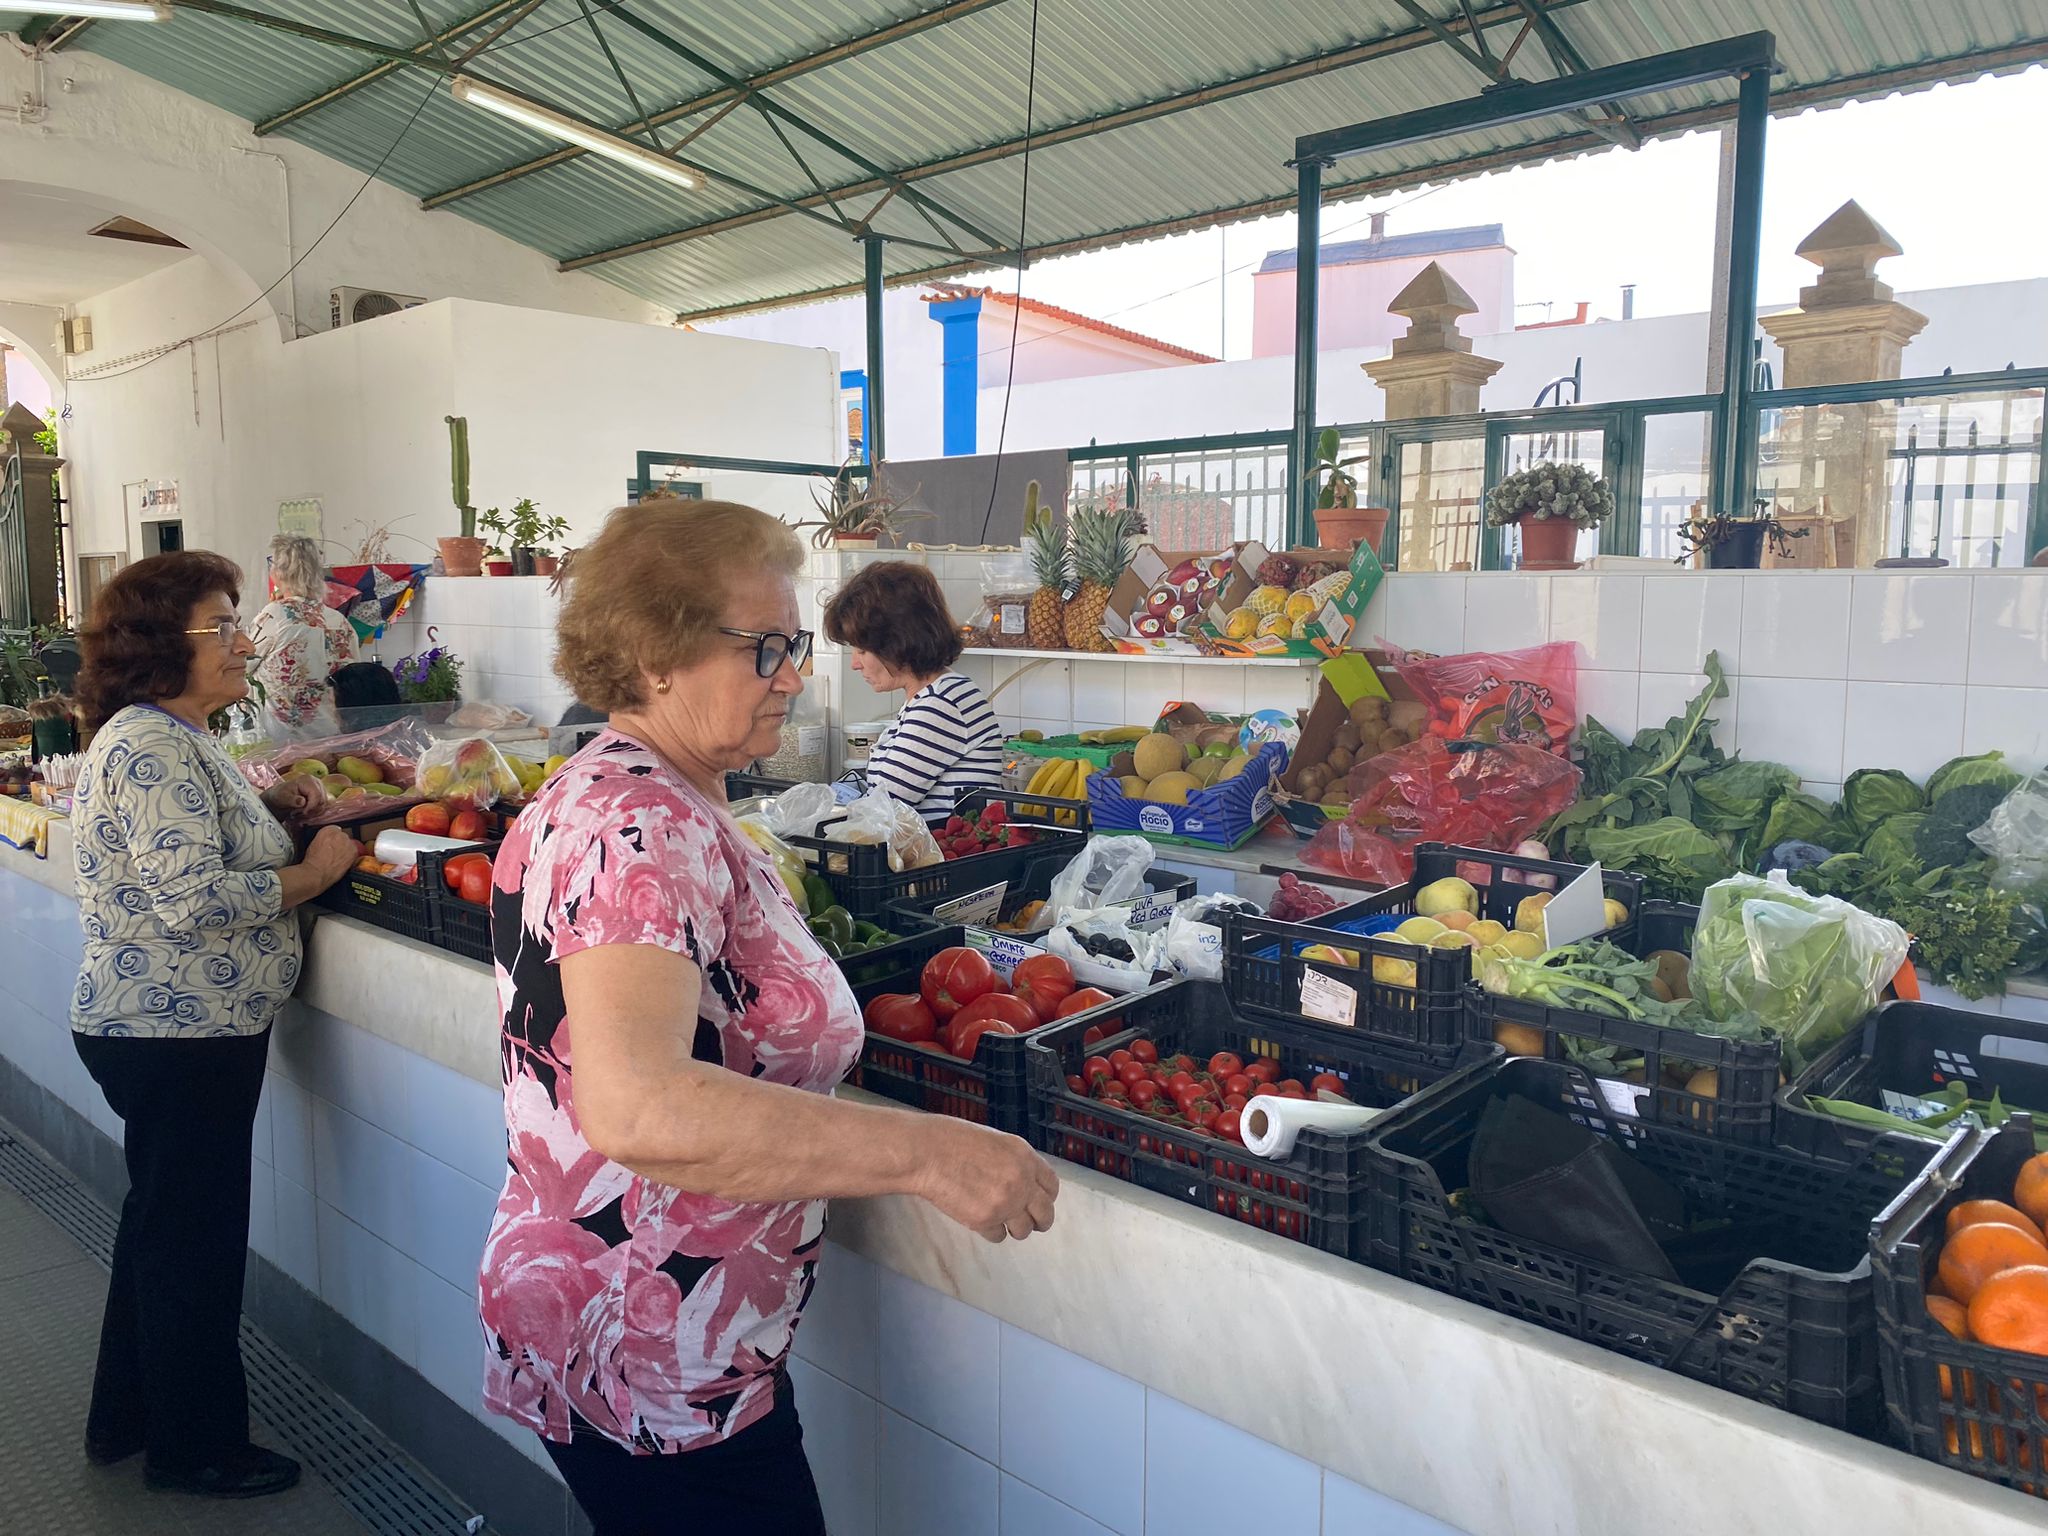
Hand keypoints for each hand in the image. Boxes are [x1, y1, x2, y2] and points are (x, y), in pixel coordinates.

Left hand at [264, 774, 324, 816]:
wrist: (280, 797)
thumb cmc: (280, 795)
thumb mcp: (283, 798)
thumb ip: (293, 800)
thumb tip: (302, 801)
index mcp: (308, 780)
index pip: (317, 795)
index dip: (311, 806)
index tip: (303, 813)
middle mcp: (317, 782)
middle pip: (322, 801)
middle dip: (311, 810)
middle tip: (299, 814)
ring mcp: (320, 789)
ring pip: (323, 805)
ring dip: (312, 812)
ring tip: (300, 813)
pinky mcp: (321, 795)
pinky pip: (322, 807)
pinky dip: (314, 812)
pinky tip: (305, 812)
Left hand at [305, 826, 359, 887]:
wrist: (316, 874)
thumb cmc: (328, 874)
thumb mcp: (344, 868)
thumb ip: (346, 858)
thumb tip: (342, 854)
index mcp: (354, 852)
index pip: (350, 844)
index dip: (342, 847)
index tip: (338, 850)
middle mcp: (348, 842)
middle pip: (344, 837)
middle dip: (337, 842)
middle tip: (330, 848)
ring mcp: (338, 836)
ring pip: (336, 831)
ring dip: (331, 836)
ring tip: (324, 845)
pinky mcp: (327, 832)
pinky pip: (328, 828)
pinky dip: (324, 832)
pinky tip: (321, 839)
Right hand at [916, 1119, 1058, 1243]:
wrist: (926, 1153)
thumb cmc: (951, 1140)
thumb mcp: (994, 1141)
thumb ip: (1014, 1162)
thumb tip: (1023, 1180)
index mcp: (1025, 1157)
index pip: (1052, 1186)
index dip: (1047, 1197)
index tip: (1040, 1202)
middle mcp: (1021, 1182)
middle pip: (1045, 1214)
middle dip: (1039, 1220)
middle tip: (1029, 1222)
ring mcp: (1005, 1203)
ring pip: (1024, 1231)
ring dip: (1014, 1228)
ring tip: (1000, 1220)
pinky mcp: (985, 1220)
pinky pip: (998, 1236)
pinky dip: (991, 1231)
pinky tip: (978, 1218)